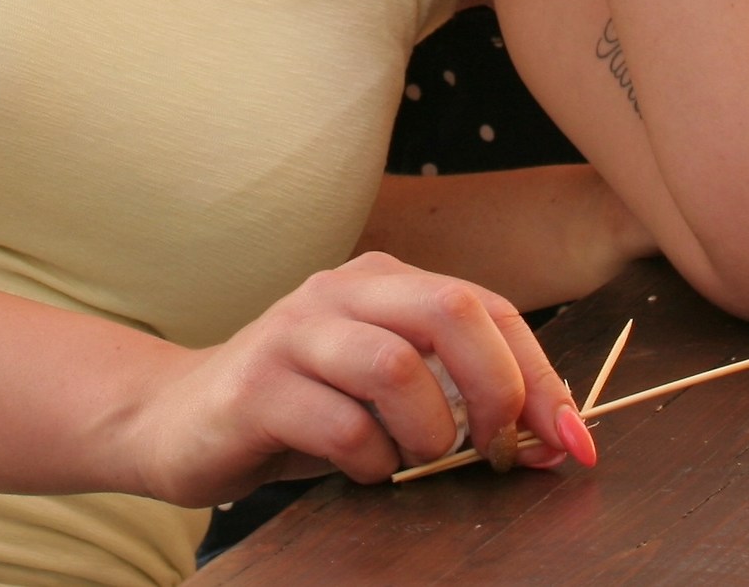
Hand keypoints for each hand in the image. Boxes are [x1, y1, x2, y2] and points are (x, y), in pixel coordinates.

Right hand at [124, 251, 592, 505]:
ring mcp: (295, 331)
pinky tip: (358, 468)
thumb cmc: (301, 410)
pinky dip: (368, 460)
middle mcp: (343, 290)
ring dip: (427, 432)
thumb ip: (460, 402)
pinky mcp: (256, 384)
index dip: (542, 376)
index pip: (489, 308)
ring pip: (397, 366)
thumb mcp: (387, 396)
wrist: (176, 418)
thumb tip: (556, 441)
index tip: (572, 442)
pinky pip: (340, 424)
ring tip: (411, 458)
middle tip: (494, 448)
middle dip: (497, 389)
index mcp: (385, 280)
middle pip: (451, 311)